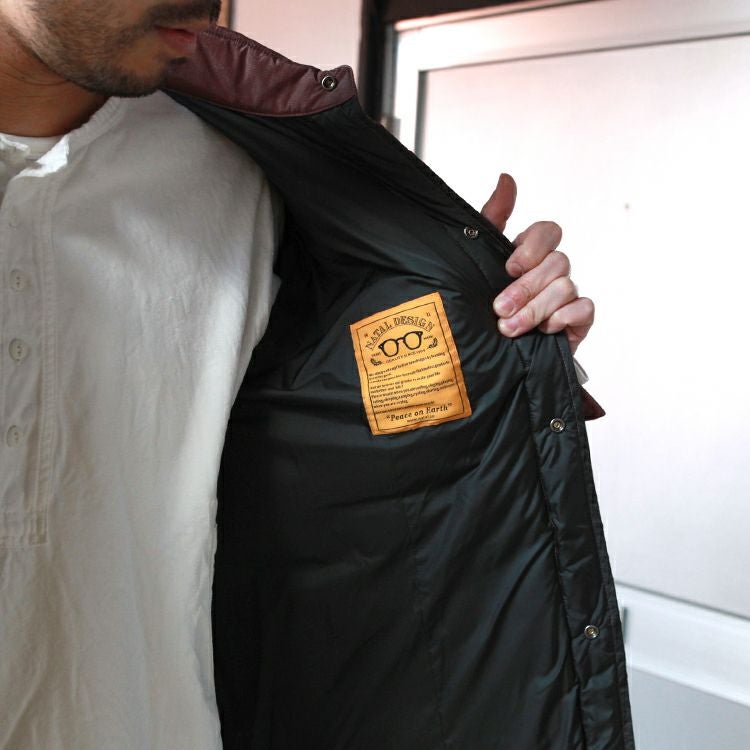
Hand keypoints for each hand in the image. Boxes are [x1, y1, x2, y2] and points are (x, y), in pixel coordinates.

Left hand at [481, 173, 593, 354]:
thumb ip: (492, 220)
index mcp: (530, 254)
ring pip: (566, 286)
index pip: (548, 231)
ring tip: (509, 328)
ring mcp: (566, 295)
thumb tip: (507, 179)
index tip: (509, 267)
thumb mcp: (479, 262)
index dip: (533, 246)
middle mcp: (551, 271)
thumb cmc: (480, 309)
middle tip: (499, 308)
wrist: (486, 358)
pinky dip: (563, 318)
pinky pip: (584, 309)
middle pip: (557, 262)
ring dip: (536, 308)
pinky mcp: (577, 321)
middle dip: (526, 288)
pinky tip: (544, 330)